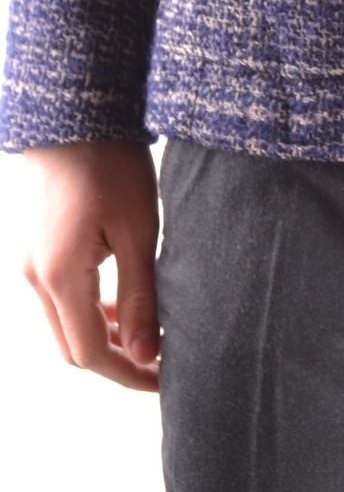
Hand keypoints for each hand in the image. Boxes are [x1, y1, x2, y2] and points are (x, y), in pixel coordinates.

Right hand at [19, 139, 161, 390]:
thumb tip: (147, 354)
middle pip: (72, 347)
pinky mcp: (35, 248)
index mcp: (59, 276)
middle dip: (116, 361)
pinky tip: (122, 302)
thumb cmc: (110, 163)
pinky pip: (58, 298)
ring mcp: (30, 263)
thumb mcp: (138, 229)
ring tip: (149, 331)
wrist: (73, 113)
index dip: (128, 374)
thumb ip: (142, 295)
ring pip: (63, 324)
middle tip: (161, 359)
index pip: (91, 354)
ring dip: (102, 336)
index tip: (166, 378)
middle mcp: (35, 277)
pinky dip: (88, 310)